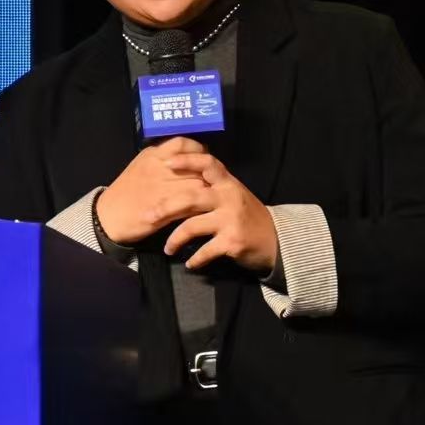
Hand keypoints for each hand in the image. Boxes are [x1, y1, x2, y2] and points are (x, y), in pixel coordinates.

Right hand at [96, 136, 213, 244]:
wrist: (110, 214)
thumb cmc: (125, 190)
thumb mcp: (141, 165)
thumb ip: (161, 159)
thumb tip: (187, 158)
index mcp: (152, 155)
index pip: (183, 143)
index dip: (198, 150)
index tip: (203, 158)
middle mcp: (160, 168)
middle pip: (195, 165)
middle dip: (208, 173)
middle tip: (213, 179)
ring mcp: (164, 188)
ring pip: (198, 185)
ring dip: (208, 191)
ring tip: (212, 195)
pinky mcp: (166, 209)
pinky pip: (191, 205)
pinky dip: (200, 207)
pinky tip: (203, 209)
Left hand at [161, 152, 279, 274]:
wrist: (276, 240)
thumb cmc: (246, 214)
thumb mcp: (232, 193)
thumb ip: (210, 185)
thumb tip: (178, 174)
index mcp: (227, 183)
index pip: (207, 163)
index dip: (187, 160)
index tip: (166, 162)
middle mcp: (228, 197)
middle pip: (190, 198)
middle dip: (165, 208)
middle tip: (148, 216)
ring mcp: (230, 220)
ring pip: (192, 226)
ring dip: (175, 239)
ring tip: (168, 248)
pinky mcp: (232, 242)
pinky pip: (205, 251)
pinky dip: (194, 260)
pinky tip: (189, 264)